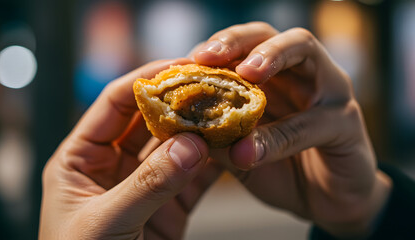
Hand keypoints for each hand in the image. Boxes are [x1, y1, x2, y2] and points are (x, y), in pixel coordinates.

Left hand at [39, 59, 222, 239]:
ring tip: (229, 113)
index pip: (115, 104)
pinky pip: (193, 176)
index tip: (181, 66)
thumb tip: (189, 145)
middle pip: (150, 121)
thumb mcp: (106, 224)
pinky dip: (213, 162)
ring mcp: (143, 183)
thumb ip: (147, 184)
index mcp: (80, 159)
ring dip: (202, 131)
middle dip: (181, 102)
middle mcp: (112, 165)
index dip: (147, 81)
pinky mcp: (167, 204)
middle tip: (214, 86)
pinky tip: (231, 148)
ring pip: (176, 146)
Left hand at [193, 22, 391, 238]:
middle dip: (237, 41)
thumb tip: (184, 128)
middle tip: (208, 56)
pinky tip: (249, 151)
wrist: (326, 204)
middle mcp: (301, 74)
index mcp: (272, 78)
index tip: (186, 63)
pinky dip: (277, 136)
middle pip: (270, 34)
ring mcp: (329, 92)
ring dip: (271, 55)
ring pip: (305, 51)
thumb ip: (219, 140)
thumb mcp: (241, 156)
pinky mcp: (347, 124)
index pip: (241, 46)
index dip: (213, 49)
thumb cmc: (282, 170)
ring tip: (245, 73)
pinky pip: (312, 122)